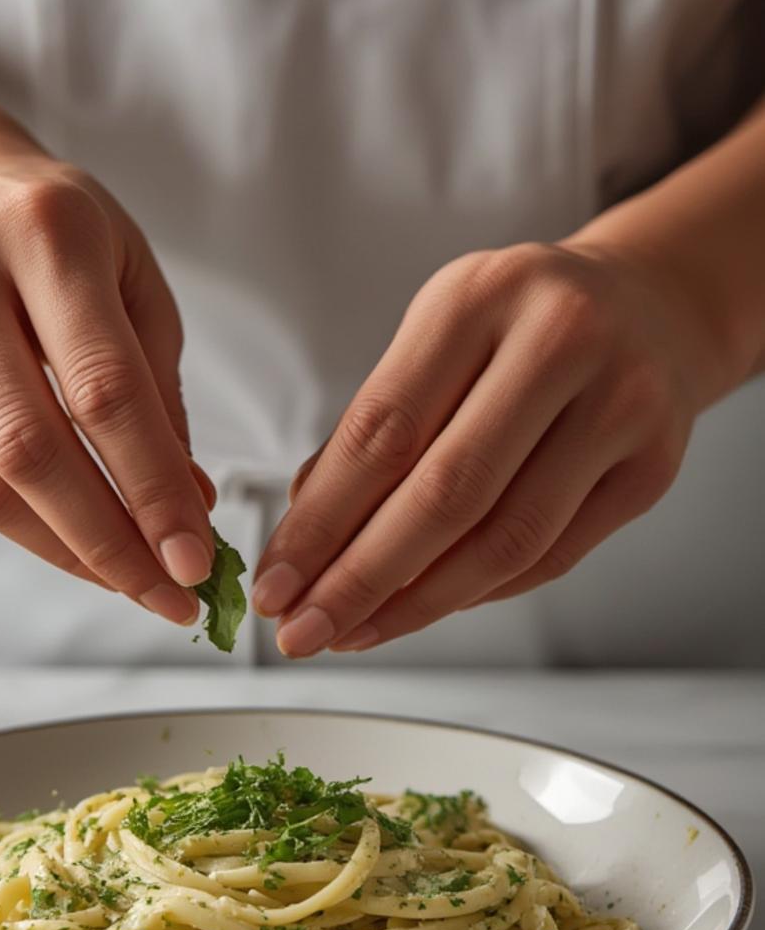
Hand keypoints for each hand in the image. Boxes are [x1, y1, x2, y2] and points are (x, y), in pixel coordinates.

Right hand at [0, 114, 214, 623]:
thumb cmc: (53, 236)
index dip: (152, 489)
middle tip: (164, 594)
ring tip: (125, 580)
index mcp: (45, 230)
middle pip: (31, 447)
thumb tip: (186, 511)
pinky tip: (67, 540)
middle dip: (108, 541)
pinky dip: (16, 525)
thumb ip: (159, 393)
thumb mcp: (131, 280)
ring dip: (62, 549)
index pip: (105, 390)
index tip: (195, 561)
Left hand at [254, 241, 710, 654]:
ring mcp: (621, 404)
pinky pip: (550, 557)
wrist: (649, 307)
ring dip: (417, 604)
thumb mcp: (435, 339)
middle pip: (445, 494)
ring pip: (505, 541)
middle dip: (359, 580)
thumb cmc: (518, 329)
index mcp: (480, 297)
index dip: (320, 524)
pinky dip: (477, 593)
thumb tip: (303, 544)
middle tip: (304, 630)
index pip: (382, 433)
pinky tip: (424, 607)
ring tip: (355, 632)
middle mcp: (560, 340)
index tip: (275, 584)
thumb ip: (370, 430)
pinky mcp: (653, 468)